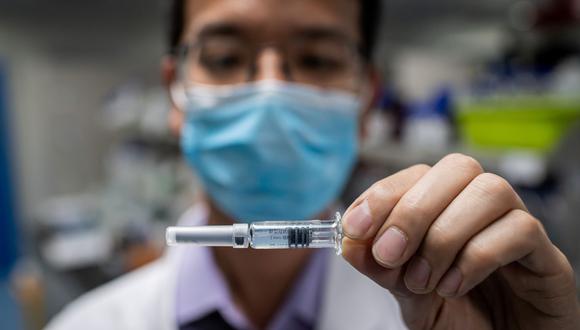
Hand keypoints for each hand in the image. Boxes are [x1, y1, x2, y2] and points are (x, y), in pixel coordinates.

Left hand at [342, 154, 579, 328]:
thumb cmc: (459, 319)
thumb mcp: (408, 295)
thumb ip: (383, 268)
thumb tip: (349, 242)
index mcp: (448, 208)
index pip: (417, 175)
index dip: (383, 194)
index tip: (355, 227)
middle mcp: (483, 208)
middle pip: (457, 167)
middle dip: (413, 209)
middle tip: (390, 253)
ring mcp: (517, 226)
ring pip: (490, 190)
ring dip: (445, 235)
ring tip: (424, 280)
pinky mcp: (547, 255)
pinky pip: (520, 229)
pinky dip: (477, 257)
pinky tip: (454, 287)